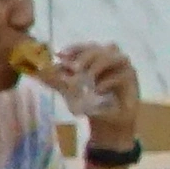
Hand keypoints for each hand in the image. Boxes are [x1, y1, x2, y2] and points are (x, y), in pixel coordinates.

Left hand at [55, 40, 144, 154]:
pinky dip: (109, 81)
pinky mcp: (132, 80)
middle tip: (75, 67)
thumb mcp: (68, 92)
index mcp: (95, 58)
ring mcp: (123, 68)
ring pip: (114, 56)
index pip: (86, 46)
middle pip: (100, 48)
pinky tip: (98, 90)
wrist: (108, 122)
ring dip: (99, 64)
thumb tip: (37, 71)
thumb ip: (55, 81)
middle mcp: (110, 59)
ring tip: (88, 76)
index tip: (61, 55)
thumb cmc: (91, 103)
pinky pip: (122, 75)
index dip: (75, 48)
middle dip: (86, 55)